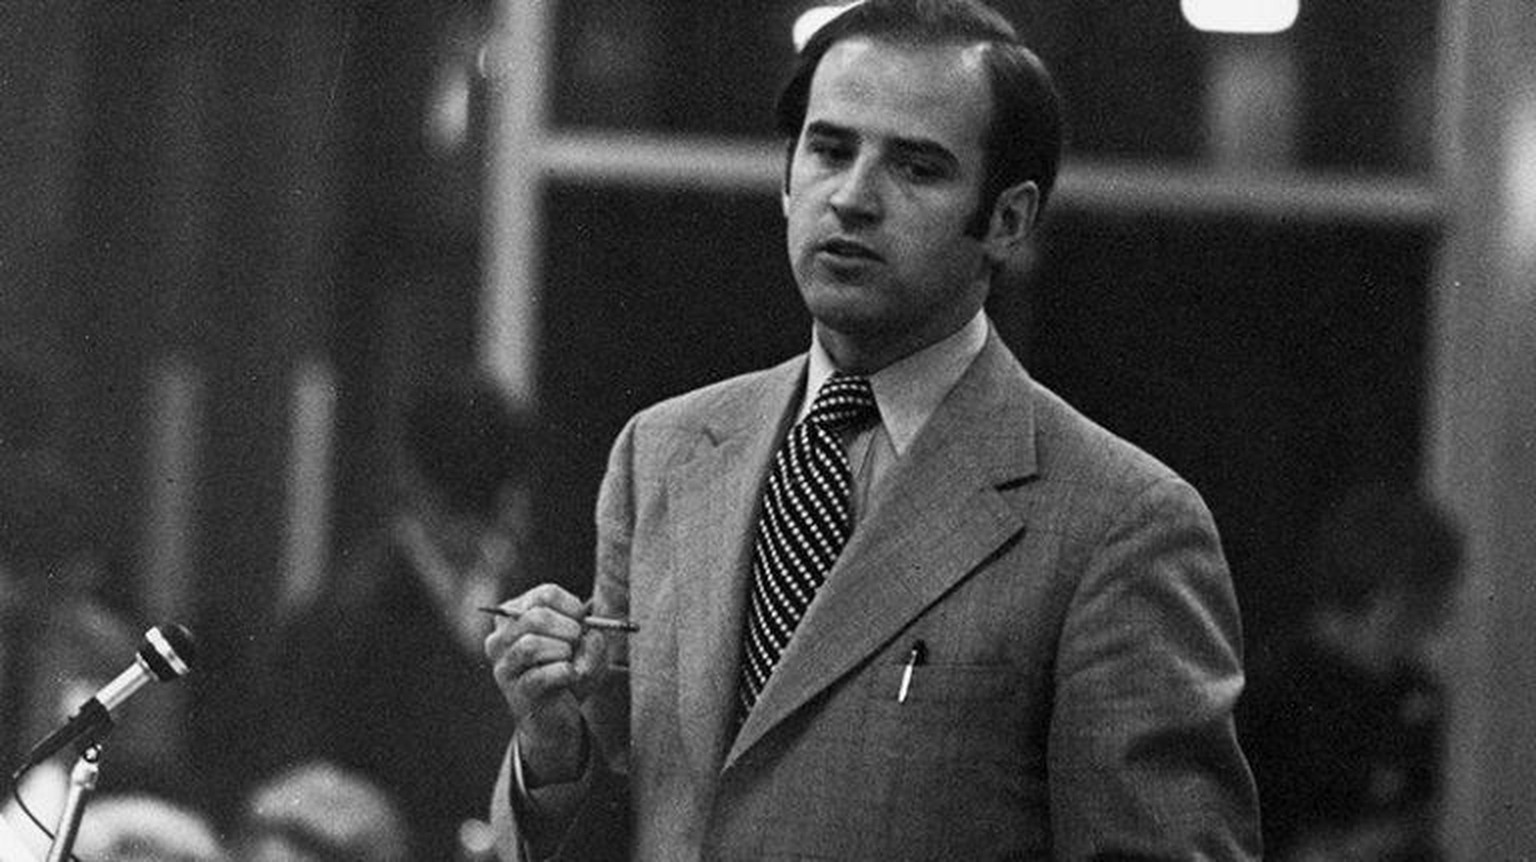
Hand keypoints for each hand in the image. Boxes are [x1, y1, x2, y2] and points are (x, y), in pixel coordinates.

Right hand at [484, 583, 607, 785]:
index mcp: (515, 616)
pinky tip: (570, 675)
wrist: (558, 717)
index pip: (544, 595)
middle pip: (535, 616)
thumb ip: (594, 635)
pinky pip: (539, 675)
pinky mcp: (516, 692)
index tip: (583, 621)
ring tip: (570, 659)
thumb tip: (590, 634)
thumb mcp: (587, 648)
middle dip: (567, 628)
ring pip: (530, 644)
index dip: (572, 606)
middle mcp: (500, 638)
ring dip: (562, 650)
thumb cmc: (568, 671)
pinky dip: (563, 672)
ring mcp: (504, 666)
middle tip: (577, 642)